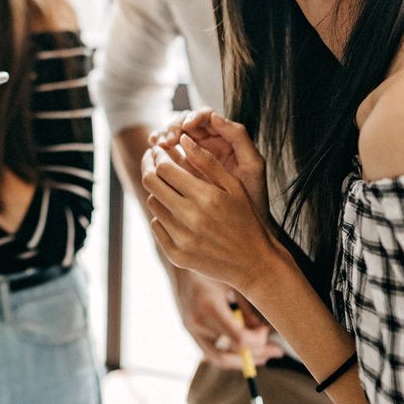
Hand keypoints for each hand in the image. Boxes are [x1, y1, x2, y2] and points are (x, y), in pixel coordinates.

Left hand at [142, 129, 286, 293]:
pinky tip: (174, 209)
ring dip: (157, 190)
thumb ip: (207, 161)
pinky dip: (161, 214)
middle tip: (152, 160)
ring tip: (169, 185)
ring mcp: (181, 239)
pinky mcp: (176, 255)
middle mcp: (189, 218)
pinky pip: (156, 225)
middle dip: (149, 166)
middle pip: (151, 183)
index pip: (164, 168)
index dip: (158, 155)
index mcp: (205, 197)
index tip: (160, 149)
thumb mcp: (234, 186)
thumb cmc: (247, 219)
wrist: (255, 264)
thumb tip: (184, 139)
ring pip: (152, 203)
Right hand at [152, 109, 268, 221]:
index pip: (206, 116)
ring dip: (164, 136)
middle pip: (186, 123)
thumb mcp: (252, 165)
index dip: (194, 117)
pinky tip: (152, 152)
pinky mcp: (183, 169)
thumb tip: (214, 116)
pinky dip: (159, 150)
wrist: (246, 229)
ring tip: (158, 145)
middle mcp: (210, 142)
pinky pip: (168, 154)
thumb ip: (238, 138)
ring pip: (174, 136)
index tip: (187, 127)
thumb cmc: (255, 196)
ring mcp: (195, 155)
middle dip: (175, 127)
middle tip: (167, 139)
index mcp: (227, 138)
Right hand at [171, 267, 282, 368]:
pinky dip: (228, 352)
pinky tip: (244, 348)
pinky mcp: (188, 327)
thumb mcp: (234, 281)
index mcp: (209, 306)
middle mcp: (196, 321)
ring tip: (263, 353)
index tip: (267, 330)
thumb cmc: (211, 265)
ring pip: (219, 356)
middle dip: (255, 356)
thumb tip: (264, 330)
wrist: (179, 257)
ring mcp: (189, 327)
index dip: (258, 341)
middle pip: (229, 354)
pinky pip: (209, 350)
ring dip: (242, 357)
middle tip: (276, 351)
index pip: (239, 339)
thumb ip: (248, 307)